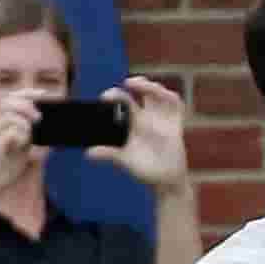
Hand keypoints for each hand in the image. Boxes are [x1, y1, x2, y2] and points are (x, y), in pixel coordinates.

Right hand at [0, 90, 42, 200]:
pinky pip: (8, 134)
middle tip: (39, 117)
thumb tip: (51, 128)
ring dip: (24, 122)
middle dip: (26, 105)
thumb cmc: (8, 166)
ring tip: (31, 132)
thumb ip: (34, 137)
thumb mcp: (26, 149)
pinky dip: (19, 136)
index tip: (44, 93)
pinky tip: (22, 145)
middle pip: (7, 103)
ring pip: (8, 116)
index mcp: (3, 123)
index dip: (27, 93)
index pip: (13, 99)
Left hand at [89, 77, 189, 192]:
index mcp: (133, 123)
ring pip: (160, 95)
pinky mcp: (176, 125)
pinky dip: (172, 98)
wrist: (166, 181)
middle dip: (138, 83)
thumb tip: (88, 154)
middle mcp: (148, 118)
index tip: (106, 97)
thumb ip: (109, 155)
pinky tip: (166, 95)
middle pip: (143, 92)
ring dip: (154, 87)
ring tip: (146, 86)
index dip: (116, 95)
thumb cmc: (145, 171)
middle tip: (129, 82)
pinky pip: (176, 106)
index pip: (124, 101)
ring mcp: (162, 120)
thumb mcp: (125, 161)